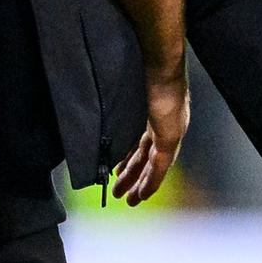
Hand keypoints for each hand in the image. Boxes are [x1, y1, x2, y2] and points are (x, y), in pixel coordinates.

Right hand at [113, 64, 189, 205]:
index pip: (140, 141)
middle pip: (146, 157)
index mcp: (155, 112)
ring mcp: (170, 132)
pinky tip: (142, 196)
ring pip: (153, 167)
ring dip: (139, 184)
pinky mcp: (170, 138)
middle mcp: (165, 124)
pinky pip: (159, 167)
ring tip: (128, 200)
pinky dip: (150, 182)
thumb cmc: (141, 65)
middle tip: (119, 190)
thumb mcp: (126, 88)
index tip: (118, 168)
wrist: (160, 62)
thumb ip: (115, 98)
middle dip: (131, 175)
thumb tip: (91, 95)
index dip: (129, 157)